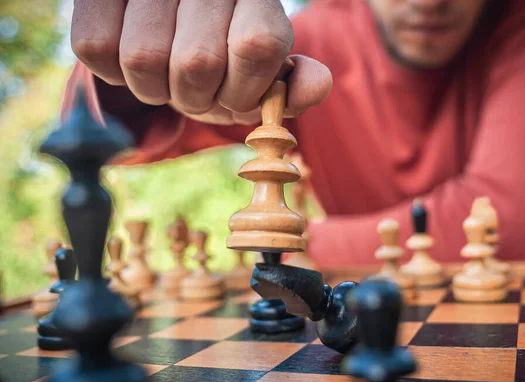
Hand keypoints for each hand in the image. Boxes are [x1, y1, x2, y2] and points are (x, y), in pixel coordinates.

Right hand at [71, 0, 331, 124]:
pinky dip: (116, 74)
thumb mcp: (266, 73)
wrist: (173, 23)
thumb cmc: (227, 57)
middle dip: (197, 99)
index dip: (245, 91)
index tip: (238, 96)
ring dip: (156, 89)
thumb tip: (315, 86)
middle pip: (196, 63)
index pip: (258, 47)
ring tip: (166, 76)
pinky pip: (96, 49)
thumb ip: (293, 84)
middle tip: (198, 92)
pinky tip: (133, 59)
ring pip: (143, 59)